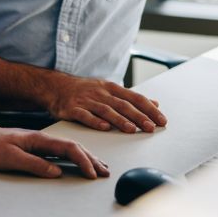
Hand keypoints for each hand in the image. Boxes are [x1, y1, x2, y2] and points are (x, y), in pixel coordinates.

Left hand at [0, 122, 109, 178]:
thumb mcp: (11, 158)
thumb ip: (35, 164)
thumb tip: (57, 171)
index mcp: (39, 140)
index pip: (69, 148)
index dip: (83, 161)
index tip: (92, 173)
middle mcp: (42, 139)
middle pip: (74, 147)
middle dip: (91, 159)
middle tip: (105, 172)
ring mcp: (39, 143)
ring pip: (69, 148)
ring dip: (85, 157)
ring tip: (98, 166)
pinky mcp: (35, 147)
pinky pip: (60, 152)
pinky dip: (74, 157)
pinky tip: (76, 162)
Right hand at [44, 74, 166, 132]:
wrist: (56, 86)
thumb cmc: (85, 90)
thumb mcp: (109, 89)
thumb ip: (131, 98)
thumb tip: (155, 103)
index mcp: (111, 88)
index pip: (135, 98)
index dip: (149, 109)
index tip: (161, 120)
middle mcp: (101, 93)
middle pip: (123, 105)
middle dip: (139, 116)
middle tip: (152, 127)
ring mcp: (86, 100)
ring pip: (106, 110)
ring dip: (120, 120)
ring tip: (132, 130)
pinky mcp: (72, 109)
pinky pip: (85, 116)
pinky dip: (95, 121)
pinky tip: (104, 128)